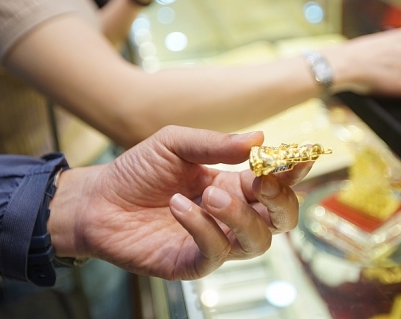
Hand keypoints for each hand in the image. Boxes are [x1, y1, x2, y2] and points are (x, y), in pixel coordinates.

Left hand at [48, 127, 309, 279]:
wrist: (97, 200)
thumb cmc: (138, 170)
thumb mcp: (175, 143)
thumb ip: (216, 143)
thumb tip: (260, 138)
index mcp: (233, 185)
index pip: (276, 183)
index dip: (293, 172)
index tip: (303, 155)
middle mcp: (231, 216)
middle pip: (281, 220)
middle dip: (282, 201)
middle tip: (262, 181)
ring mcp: (214, 241)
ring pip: (257, 241)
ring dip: (241, 216)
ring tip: (209, 194)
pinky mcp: (191, 263)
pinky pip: (214, 252)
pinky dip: (202, 228)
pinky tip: (179, 205)